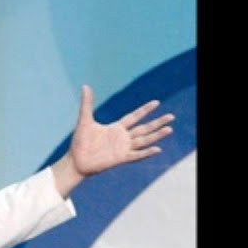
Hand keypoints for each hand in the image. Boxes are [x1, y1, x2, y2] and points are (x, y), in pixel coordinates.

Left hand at [53, 85, 174, 193]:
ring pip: (144, 140)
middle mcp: (122, 138)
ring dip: (156, 135)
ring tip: (169, 129)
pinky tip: (157, 149)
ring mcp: (123, 148)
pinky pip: (136, 155)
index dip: (145, 110)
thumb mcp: (85, 120)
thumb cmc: (80, 142)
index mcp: (116, 128)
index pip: (134, 117)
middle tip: (172, 116)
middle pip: (144, 128)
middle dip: (157, 122)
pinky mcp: (120, 158)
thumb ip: (87, 103)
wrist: (76, 161)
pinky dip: (146, 153)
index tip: (156, 102)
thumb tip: (85, 86)